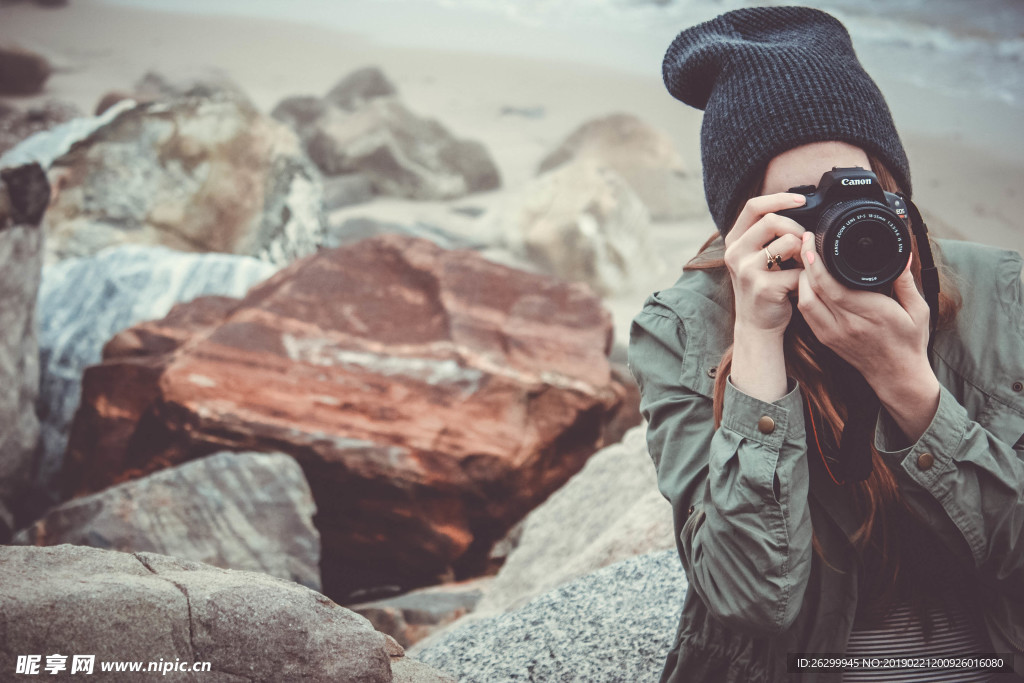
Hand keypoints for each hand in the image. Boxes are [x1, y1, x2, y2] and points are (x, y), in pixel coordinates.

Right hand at [724, 193, 805, 401]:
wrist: (756, 325)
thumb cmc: (762, 287)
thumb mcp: (755, 257)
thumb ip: (767, 235)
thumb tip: (799, 209)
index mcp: (734, 241)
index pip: (753, 207)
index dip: (779, 199)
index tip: (801, 200)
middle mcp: (735, 253)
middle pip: (771, 221)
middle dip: (797, 227)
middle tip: (805, 241)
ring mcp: (747, 270)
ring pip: (787, 242)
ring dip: (803, 250)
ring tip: (803, 263)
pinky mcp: (763, 287)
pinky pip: (797, 270)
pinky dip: (806, 276)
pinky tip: (802, 283)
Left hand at [797, 233, 939, 440]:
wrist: (898, 377)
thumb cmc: (910, 343)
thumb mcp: (918, 310)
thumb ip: (907, 282)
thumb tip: (905, 255)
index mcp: (870, 313)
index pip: (832, 286)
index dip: (816, 263)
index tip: (811, 242)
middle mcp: (846, 324)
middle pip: (812, 291)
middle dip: (804, 265)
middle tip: (804, 243)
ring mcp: (832, 334)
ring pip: (804, 303)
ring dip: (800, 280)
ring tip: (805, 260)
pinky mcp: (826, 339)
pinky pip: (806, 314)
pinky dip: (803, 295)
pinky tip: (806, 282)